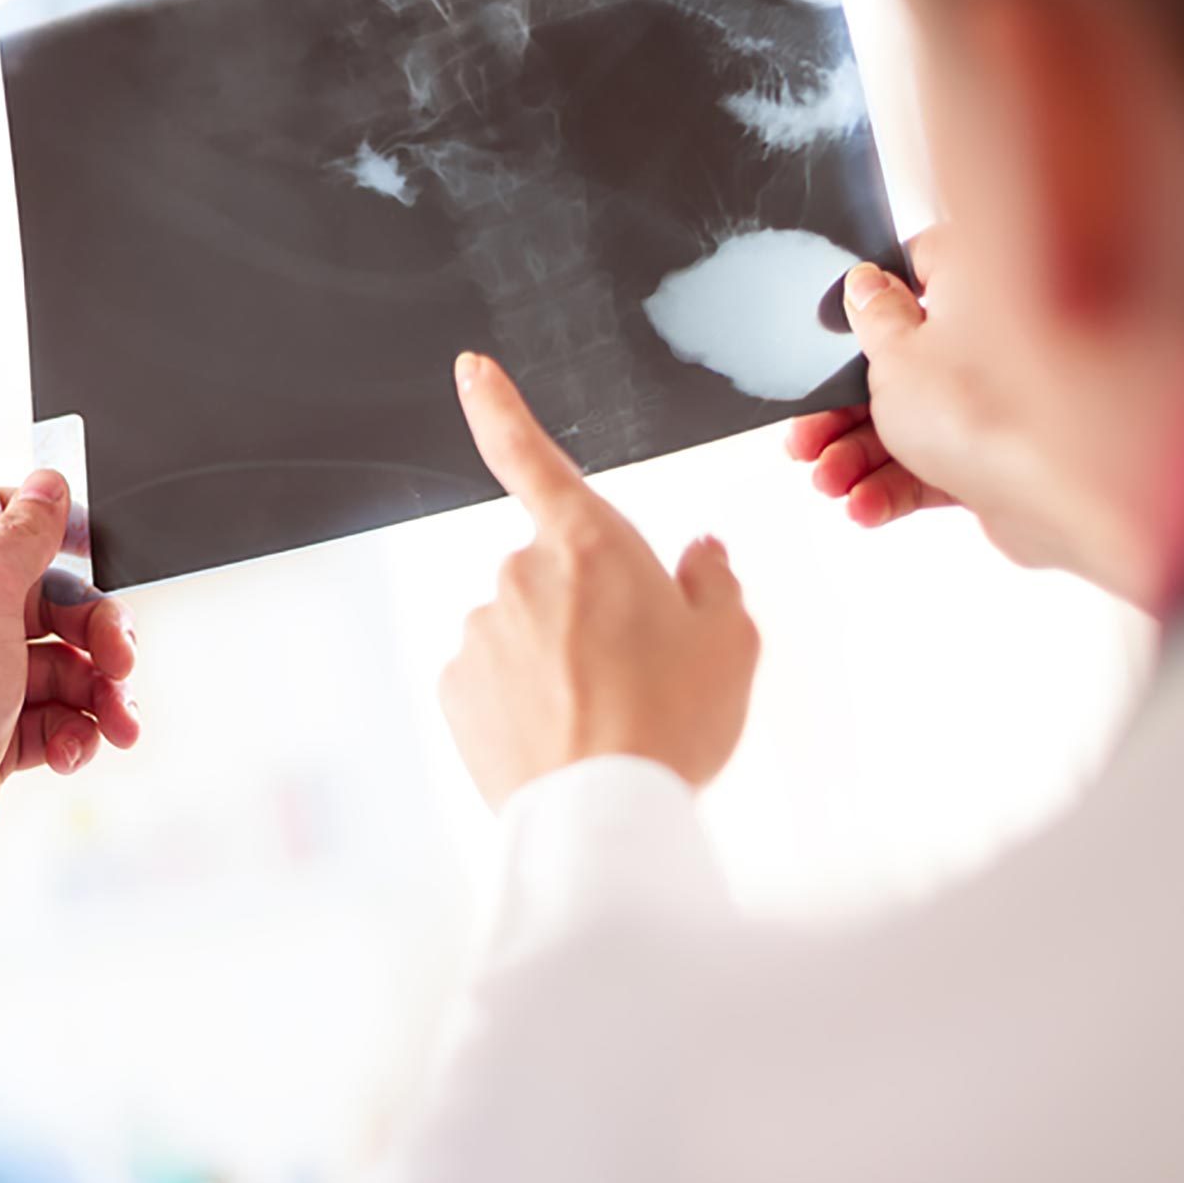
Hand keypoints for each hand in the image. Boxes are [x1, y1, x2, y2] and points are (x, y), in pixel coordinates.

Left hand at [0, 473, 138, 1000]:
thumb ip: (22, 535)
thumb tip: (47, 482)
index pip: (3, 519)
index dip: (55, 530)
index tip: (99, 553)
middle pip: (54, 601)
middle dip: (99, 634)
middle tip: (121, 664)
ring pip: (63, 668)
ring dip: (100, 695)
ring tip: (116, 727)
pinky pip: (54, 721)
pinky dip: (75, 735)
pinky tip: (74, 752)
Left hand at [441, 354, 758, 810]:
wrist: (601, 813)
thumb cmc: (671, 722)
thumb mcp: (728, 641)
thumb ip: (711, 581)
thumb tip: (698, 554)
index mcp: (588, 543)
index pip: (532, 457)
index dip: (498, 406)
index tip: (469, 369)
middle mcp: (520, 574)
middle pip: (555, 573)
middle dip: (587, 607)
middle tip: (636, 671)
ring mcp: (480, 630)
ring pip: (524, 630)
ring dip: (557, 659)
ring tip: (604, 716)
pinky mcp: (455, 686)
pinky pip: (494, 678)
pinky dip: (524, 700)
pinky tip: (562, 737)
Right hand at [786, 228, 1146, 598]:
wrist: (1063, 491)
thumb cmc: (983, 405)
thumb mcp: (894, 356)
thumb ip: (872, 320)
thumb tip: (865, 283)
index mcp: (975, 277)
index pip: (913, 271)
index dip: (863, 307)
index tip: (830, 339)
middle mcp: (994, 331)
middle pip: (899, 363)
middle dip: (843, 411)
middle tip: (806, 442)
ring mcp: (1000, 396)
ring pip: (912, 420)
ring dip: (860, 456)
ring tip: (830, 484)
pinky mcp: (1003, 453)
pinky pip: (937, 462)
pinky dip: (898, 484)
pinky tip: (865, 506)